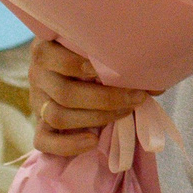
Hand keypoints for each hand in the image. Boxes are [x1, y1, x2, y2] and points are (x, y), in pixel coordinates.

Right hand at [29, 38, 152, 158]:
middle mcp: (38, 73)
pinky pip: (43, 141)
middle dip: (105, 99)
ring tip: (124, 113)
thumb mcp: (99, 48)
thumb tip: (155, 84)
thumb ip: (117, 57)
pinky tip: (92, 141)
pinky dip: (68, 145)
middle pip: (65, 93)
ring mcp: (37, 100)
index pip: (56, 58)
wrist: (75, 68)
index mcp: (48, 49)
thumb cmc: (94, 52)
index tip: (117, 68)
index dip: (85, 66)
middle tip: (136, 98)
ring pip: (58, 116)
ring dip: (96, 118)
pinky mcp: (39, 123)